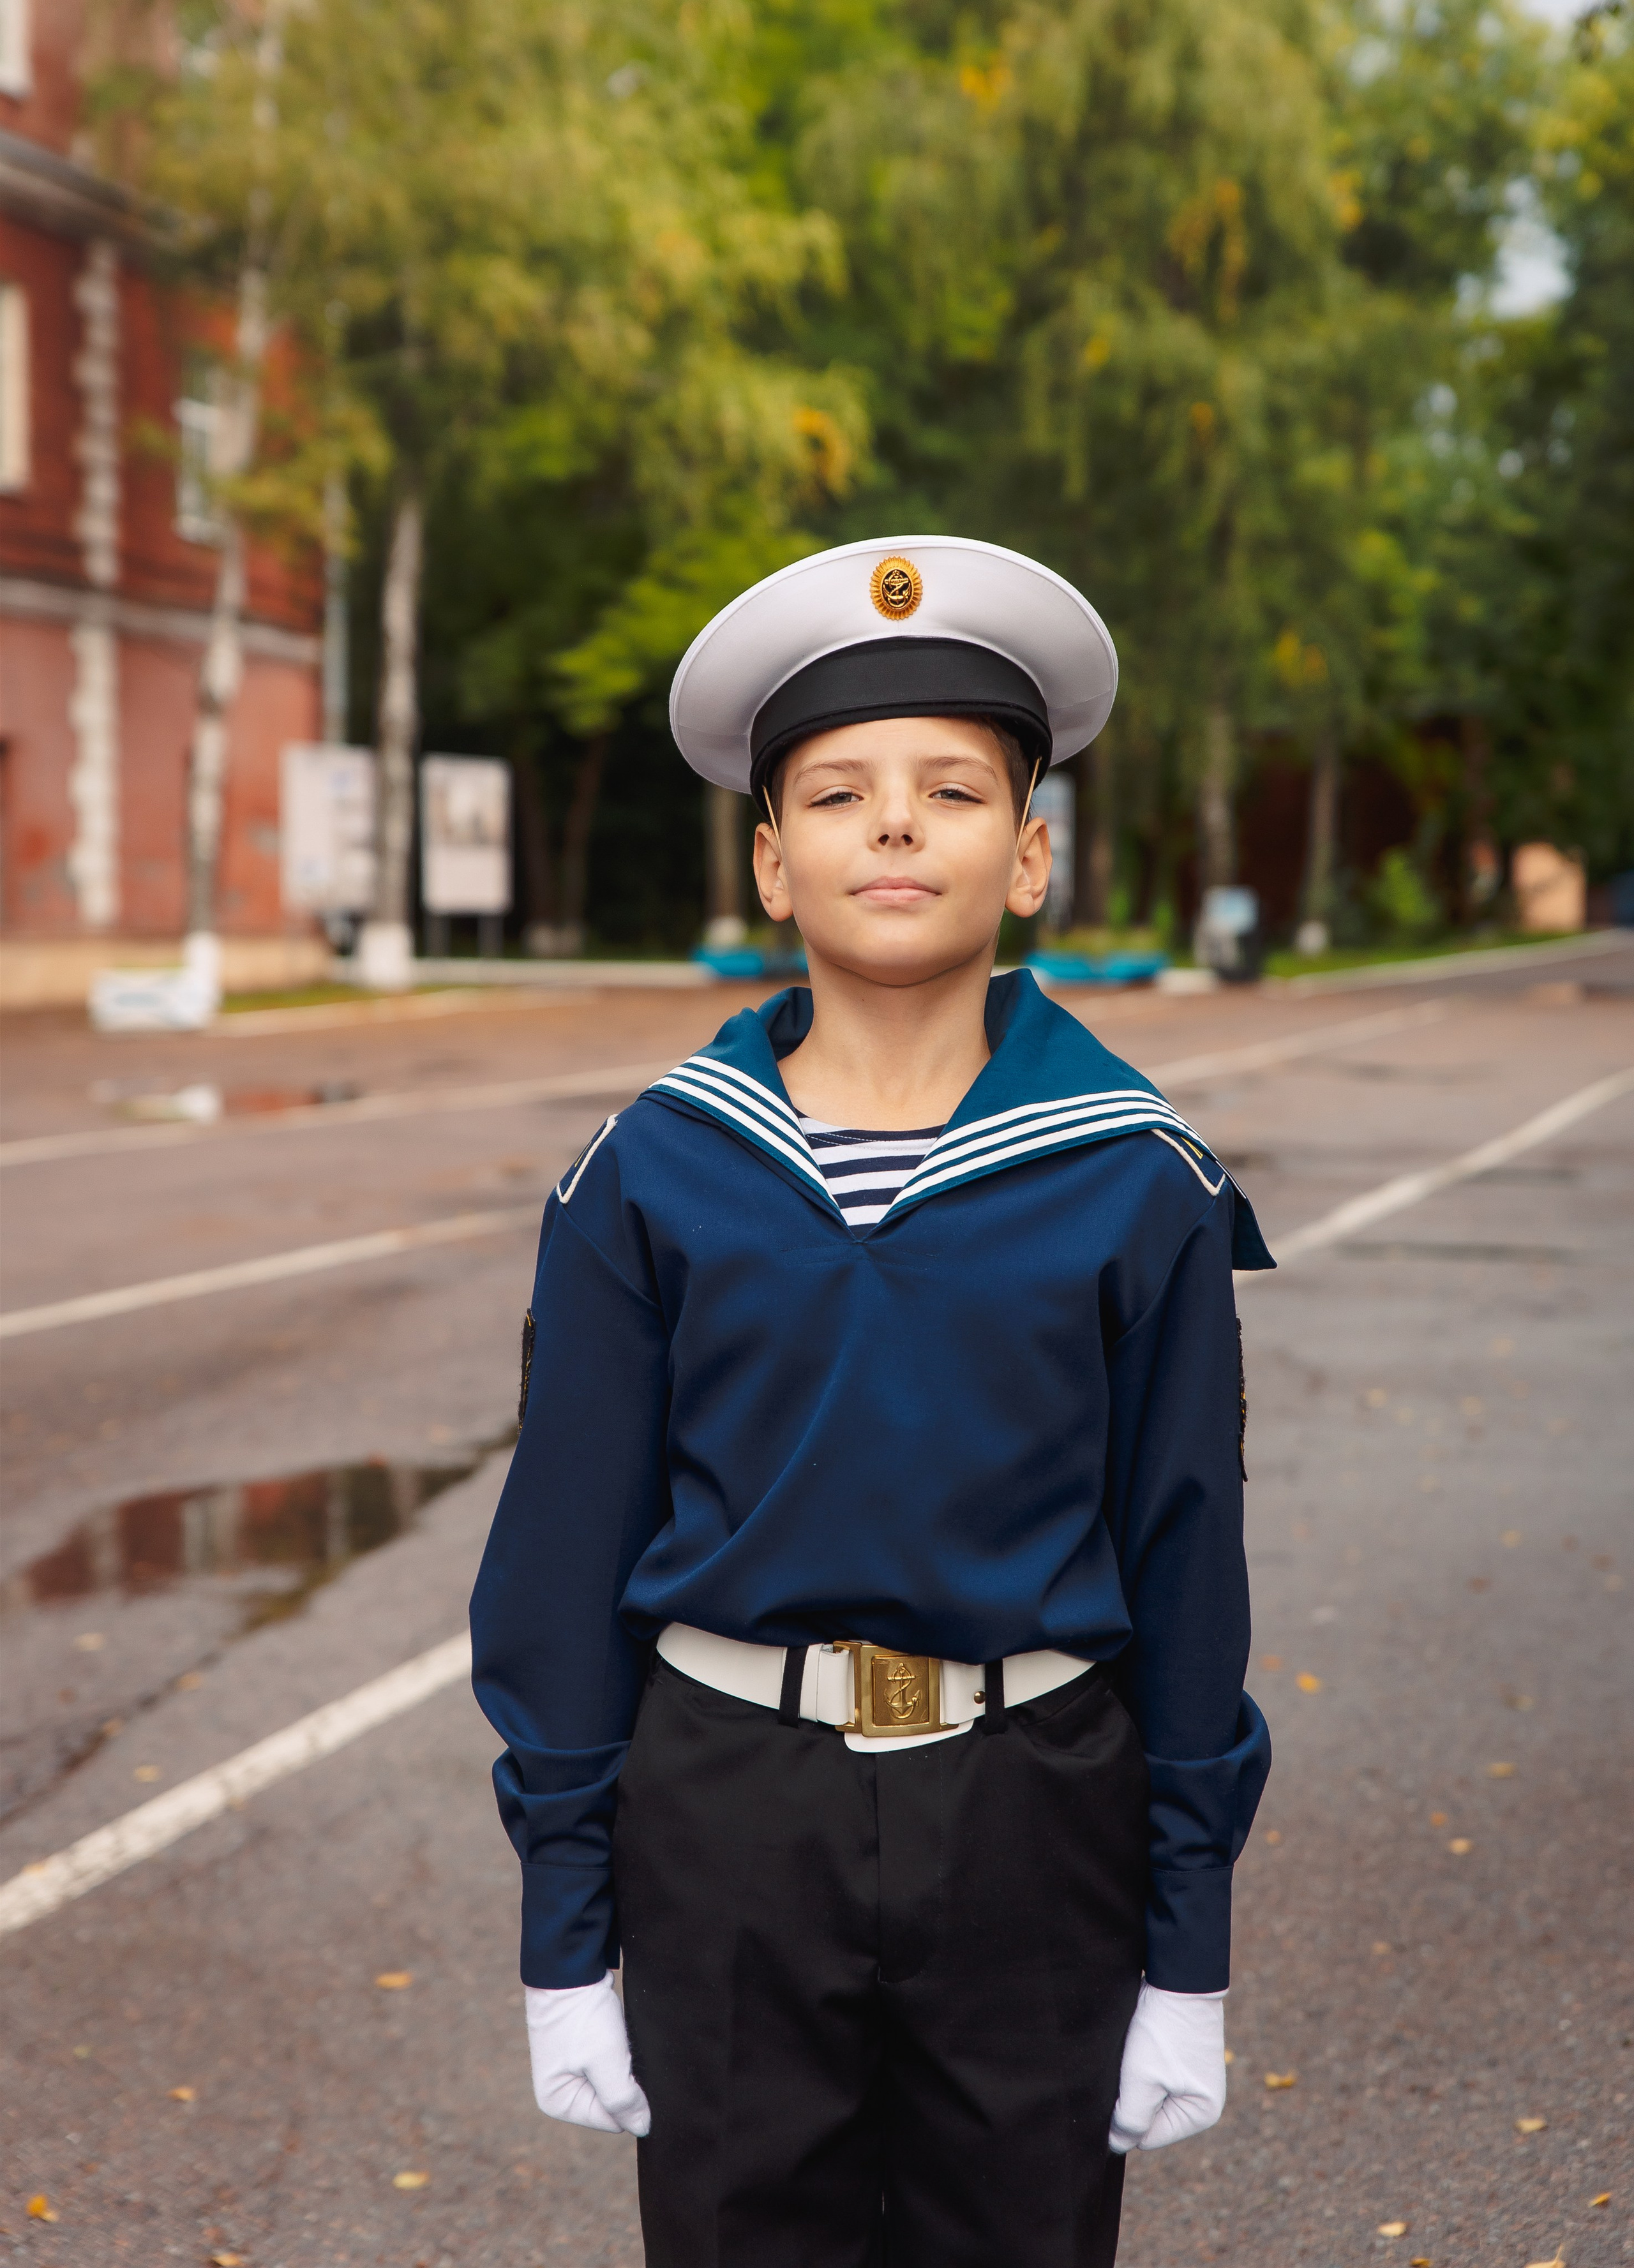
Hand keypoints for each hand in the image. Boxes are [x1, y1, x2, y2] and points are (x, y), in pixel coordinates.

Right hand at [524, 1974, 651, 2136]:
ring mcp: (572, 2069)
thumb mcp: (605, 2062)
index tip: (627, 2066)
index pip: (612, 2120)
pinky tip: (617, 2032)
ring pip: (615, 2080)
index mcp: (557, 2102)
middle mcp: (561, 2090)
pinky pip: (612, 2061)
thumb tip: (643, 2128)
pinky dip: (620, 2049)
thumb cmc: (582, 2016)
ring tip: (618, 2039)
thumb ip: (623, 2100)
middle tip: (623, 2050)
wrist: (570, 1967)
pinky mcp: (583, 2049)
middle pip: (612, 2102)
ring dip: (624, 2063)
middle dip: (625, 2080)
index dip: (629, 2097)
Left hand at [1108, 1982, 1226, 2152]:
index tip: (1125, 2084)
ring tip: (1137, 2051)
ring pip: (1146, 2093)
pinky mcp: (1180, 2058)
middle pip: (1148, 2116)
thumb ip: (1130, 2121)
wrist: (1179, 1976)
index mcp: (1202, 2114)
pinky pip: (1151, 2074)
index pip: (1147, 2138)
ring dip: (1134, 2078)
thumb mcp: (1143, 2080)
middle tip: (1131, 2065)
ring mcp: (1192, 2078)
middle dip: (1132, 2096)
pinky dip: (1140, 2062)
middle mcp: (1201, 2100)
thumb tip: (1116, 2144)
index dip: (1127, 2116)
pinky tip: (1141, 2042)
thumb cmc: (1163, 2030)